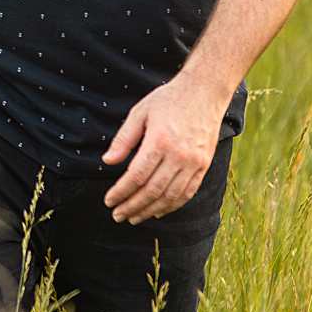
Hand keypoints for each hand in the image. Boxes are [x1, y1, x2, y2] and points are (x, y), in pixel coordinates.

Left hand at [102, 74, 230, 222]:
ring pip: (170, 196)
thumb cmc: (167, 100)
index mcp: (160, 141)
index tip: (108, 201)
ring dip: (150, 210)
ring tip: (134, 218)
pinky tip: (158, 211)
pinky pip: (187, 192)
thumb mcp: (140, 113)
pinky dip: (172, 205)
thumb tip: (107, 162)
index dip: (121, 192)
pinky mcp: (204, 166)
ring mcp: (194, 163)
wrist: (204, 93)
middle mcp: (179, 156)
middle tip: (117, 216)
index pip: (136, 176)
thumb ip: (124, 139)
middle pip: (152, 190)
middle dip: (132, 206)